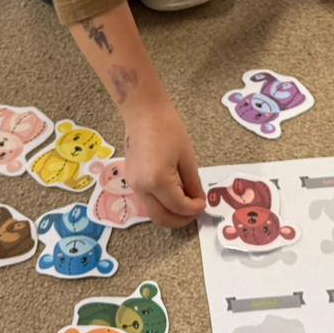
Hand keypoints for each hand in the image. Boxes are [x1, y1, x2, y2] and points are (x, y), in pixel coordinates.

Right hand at [122, 99, 204, 228]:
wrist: (143, 112)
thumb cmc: (168, 128)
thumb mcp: (187, 157)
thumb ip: (193, 183)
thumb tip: (197, 200)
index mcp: (157, 181)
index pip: (179, 207)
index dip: (194, 209)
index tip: (203, 203)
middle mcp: (141, 188)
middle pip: (161, 218)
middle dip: (181, 220)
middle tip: (195, 211)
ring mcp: (133, 185)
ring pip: (153, 213)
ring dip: (170, 213)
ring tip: (186, 203)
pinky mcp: (130, 180)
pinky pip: (147, 201)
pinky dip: (161, 204)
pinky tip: (173, 194)